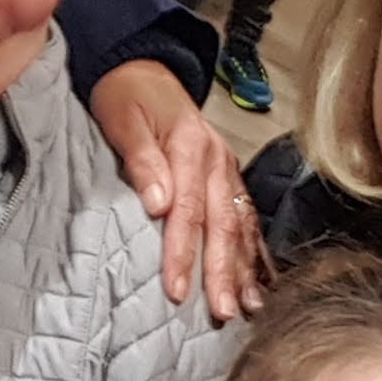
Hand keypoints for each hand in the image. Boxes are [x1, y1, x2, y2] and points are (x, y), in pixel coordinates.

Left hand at [90, 60, 269, 321]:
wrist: (144, 69)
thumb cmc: (127, 96)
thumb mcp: (124, 120)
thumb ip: (142, 160)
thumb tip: (157, 202)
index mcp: (190, 146)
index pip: (188, 209)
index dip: (183, 252)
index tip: (177, 289)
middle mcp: (216, 160)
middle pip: (222, 224)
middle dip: (222, 271)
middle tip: (222, 312)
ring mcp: (227, 169)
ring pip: (240, 225)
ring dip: (244, 268)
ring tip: (247, 307)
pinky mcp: (229, 177)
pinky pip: (246, 218)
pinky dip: (253, 251)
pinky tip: (257, 281)